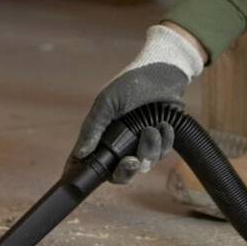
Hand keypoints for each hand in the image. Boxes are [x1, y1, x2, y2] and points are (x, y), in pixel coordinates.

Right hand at [71, 24, 203, 182]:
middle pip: (120, 174)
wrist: (165, 71)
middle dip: (127, 170)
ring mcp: (140, 144)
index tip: (92, 174)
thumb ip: (93, 127)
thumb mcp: (108, 101)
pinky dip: (165, 141)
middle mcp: (121, 143)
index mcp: (103, 135)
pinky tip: (164, 125)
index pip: (91, 162)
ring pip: (144, 165)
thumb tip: (80, 153)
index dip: (88, 172)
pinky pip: (162, 155)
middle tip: (133, 161)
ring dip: (150, 148)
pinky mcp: (160, 141)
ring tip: (152, 128)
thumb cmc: (132, 82)